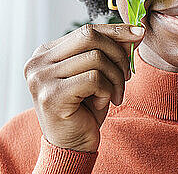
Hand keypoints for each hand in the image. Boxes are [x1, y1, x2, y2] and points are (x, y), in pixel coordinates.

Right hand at [23, 23, 144, 151]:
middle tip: (127, 74)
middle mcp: (38, 62)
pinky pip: (94, 79)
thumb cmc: (85, 109)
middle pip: (89, 36)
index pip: (86, 30)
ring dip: (115, 77)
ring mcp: (41, 78)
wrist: (72, 146)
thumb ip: (110, 51)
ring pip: (96, 58)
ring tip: (115, 94)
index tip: (139, 33)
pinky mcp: (51, 95)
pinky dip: (107, 90)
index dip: (115, 30)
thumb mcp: (99, 74)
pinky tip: (102, 103)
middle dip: (117, 53)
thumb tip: (134, 32)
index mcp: (46, 53)